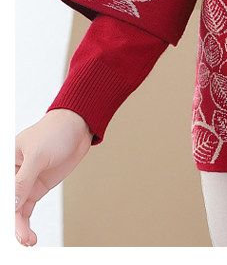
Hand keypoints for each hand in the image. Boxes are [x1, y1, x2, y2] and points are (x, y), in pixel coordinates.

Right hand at [15, 109, 93, 246]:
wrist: (78, 125)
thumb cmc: (55, 132)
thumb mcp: (38, 155)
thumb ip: (23, 181)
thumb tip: (11, 205)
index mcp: (7, 163)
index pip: (3, 191)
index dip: (6, 210)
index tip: (10, 224)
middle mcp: (13, 175)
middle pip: (9, 205)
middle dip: (13, 223)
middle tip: (22, 238)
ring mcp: (25, 183)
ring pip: (17, 211)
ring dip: (20, 228)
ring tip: (29, 241)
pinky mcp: (37, 187)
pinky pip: (27, 210)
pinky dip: (26, 224)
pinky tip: (30, 237)